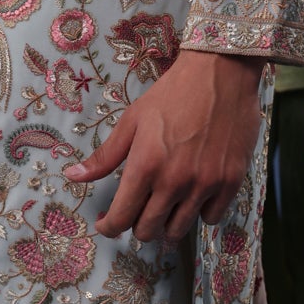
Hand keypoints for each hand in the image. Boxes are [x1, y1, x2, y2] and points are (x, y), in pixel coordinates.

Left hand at [68, 49, 267, 244]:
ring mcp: (205, 185)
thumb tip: (73, 176)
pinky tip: (194, 195)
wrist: (221, 73)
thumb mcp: (132, 120)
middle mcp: (174, 181)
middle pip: (148, 231)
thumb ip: (105, 155)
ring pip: (178, 230)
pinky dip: (199, 212)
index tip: (107, 223)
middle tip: (138, 210)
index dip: (109, 227)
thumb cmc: (172, 94)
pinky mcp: (230, 183)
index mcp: (144, 165)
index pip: (121, 218)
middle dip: (136, 226)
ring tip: (165, 206)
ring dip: (167, 223)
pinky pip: (211, 218)